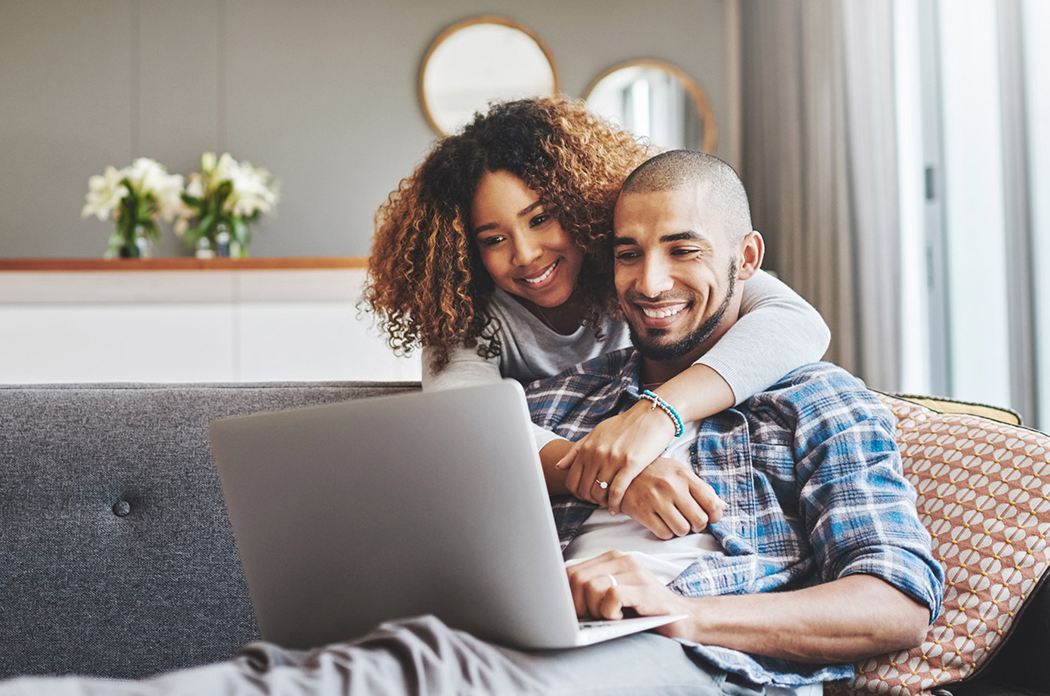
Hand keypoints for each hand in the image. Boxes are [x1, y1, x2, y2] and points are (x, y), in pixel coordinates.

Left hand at [555, 400, 676, 511]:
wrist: (651, 415)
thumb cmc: (624, 425)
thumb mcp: (596, 433)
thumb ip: (577, 450)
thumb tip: (559, 467)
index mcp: (587, 447)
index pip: (572, 480)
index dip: (577, 493)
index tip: (585, 497)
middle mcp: (597, 454)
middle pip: (584, 489)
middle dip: (589, 500)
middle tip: (598, 503)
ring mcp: (613, 459)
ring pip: (599, 492)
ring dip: (602, 504)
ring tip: (607, 505)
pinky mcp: (631, 464)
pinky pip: (617, 491)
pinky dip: (615, 504)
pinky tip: (616, 509)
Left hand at [565, 551, 694, 639]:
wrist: (684, 619)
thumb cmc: (644, 612)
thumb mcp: (612, 597)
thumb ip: (590, 591)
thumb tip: (558, 602)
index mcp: (610, 559)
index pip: (570, 571)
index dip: (565, 595)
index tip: (571, 614)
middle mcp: (622, 559)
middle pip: (576, 578)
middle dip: (576, 605)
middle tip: (591, 619)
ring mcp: (634, 572)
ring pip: (590, 586)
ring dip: (593, 610)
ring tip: (608, 618)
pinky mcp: (644, 589)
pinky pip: (612, 596)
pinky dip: (609, 612)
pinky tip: (619, 618)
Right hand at [619, 457, 724, 538]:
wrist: (623, 471)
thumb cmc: (656, 472)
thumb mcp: (680, 472)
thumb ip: (702, 488)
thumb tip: (724, 507)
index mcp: (684, 476)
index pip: (711, 502)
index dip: (715, 516)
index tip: (711, 517)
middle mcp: (671, 487)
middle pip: (699, 520)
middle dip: (698, 525)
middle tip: (691, 521)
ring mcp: (656, 500)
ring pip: (682, 529)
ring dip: (682, 530)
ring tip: (676, 522)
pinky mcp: (642, 512)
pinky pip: (664, 533)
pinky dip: (667, 533)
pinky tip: (663, 523)